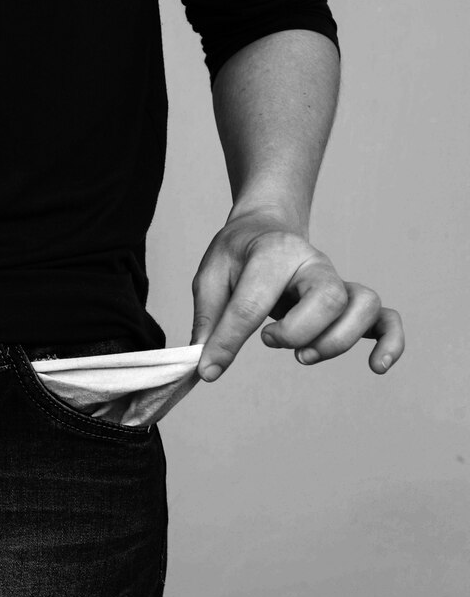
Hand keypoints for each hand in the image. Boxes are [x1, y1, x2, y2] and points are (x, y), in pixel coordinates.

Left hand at [190, 206, 403, 380]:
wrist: (264, 228)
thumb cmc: (237, 255)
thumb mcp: (210, 277)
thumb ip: (209, 319)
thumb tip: (207, 366)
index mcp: (272, 252)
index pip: (254, 300)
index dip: (229, 340)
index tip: (209, 368)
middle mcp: (313, 263)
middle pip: (328, 298)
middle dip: (297, 332)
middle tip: (267, 340)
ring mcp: (336, 281)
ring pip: (362, 307)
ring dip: (335, 340)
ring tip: (302, 356)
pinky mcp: (350, 300)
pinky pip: (386, 318)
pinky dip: (390, 342)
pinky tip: (377, 367)